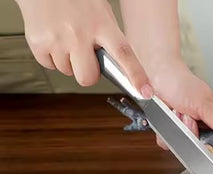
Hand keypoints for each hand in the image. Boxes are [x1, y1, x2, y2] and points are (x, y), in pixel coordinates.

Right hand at [16, 0, 151, 95]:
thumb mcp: (100, 14)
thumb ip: (108, 40)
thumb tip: (118, 69)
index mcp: (102, 24)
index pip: (124, 54)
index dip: (136, 76)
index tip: (146, 92)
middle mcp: (80, 33)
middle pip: (88, 78)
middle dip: (87, 73)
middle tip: (84, 55)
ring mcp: (58, 39)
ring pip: (68, 72)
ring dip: (68, 61)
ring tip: (65, 37)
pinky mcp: (39, 42)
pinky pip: (50, 65)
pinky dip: (51, 56)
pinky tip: (53, 37)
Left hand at [151, 59, 212, 146]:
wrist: (157, 74)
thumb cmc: (182, 83)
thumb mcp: (206, 103)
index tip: (206, 134)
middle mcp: (201, 127)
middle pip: (199, 147)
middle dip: (192, 131)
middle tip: (188, 115)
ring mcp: (185, 130)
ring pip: (183, 145)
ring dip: (178, 128)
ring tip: (176, 112)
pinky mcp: (169, 133)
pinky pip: (167, 143)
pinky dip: (164, 130)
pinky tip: (167, 116)